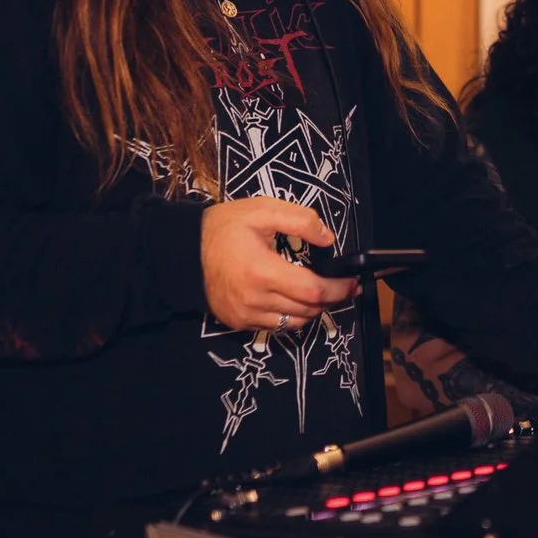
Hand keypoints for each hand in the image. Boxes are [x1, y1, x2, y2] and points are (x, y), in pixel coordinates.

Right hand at [199, 198, 358, 331]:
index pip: (314, 291)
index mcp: (263, 272)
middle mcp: (255, 300)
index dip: (339, 289)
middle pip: (308, 310)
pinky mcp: (238, 322)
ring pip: (294, 323)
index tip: (353, 282)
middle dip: (331, 299)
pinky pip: (275, 327)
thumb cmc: (223, 228)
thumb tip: (328, 238)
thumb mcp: (262, 211)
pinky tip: (291, 299)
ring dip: (311, 310)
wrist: (184, 251)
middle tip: (342, 285)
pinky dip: (290, 316)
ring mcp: (245, 315)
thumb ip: (300, 220)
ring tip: (318, 292)